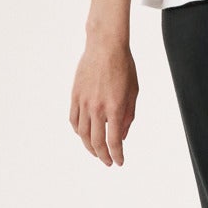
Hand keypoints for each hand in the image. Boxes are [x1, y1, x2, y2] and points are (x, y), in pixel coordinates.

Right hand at [70, 35, 138, 166]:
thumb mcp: (133, 91)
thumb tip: (122, 134)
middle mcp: (97, 108)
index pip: (114, 140)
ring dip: (89, 147)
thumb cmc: (123, 66)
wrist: (105, 46)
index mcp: (115, 107)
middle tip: (108, 162)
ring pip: (83, 134)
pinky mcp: (75, 95)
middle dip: (103, 156)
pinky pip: (74, 120)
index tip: (119, 162)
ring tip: (96, 152)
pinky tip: (84, 135)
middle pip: (96, 142)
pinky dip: (78, 131)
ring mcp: (84, 102)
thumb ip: (128, 115)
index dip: (117, 155)